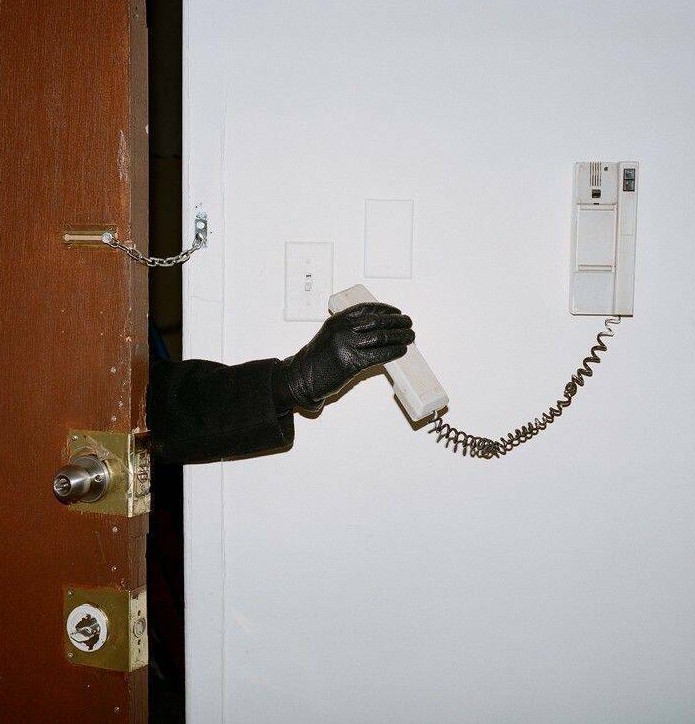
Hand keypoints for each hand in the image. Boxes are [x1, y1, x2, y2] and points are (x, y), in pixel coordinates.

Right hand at [274, 302, 414, 409]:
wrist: (303, 377)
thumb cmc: (317, 359)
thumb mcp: (329, 335)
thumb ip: (349, 329)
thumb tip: (377, 327)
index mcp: (337, 320)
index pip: (366, 309)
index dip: (385, 308)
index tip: (396, 311)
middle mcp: (342, 330)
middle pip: (377, 322)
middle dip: (397, 321)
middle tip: (408, 323)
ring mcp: (346, 346)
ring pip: (381, 337)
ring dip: (400, 336)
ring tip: (410, 336)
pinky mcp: (351, 363)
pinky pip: (378, 355)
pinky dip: (393, 352)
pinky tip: (401, 351)